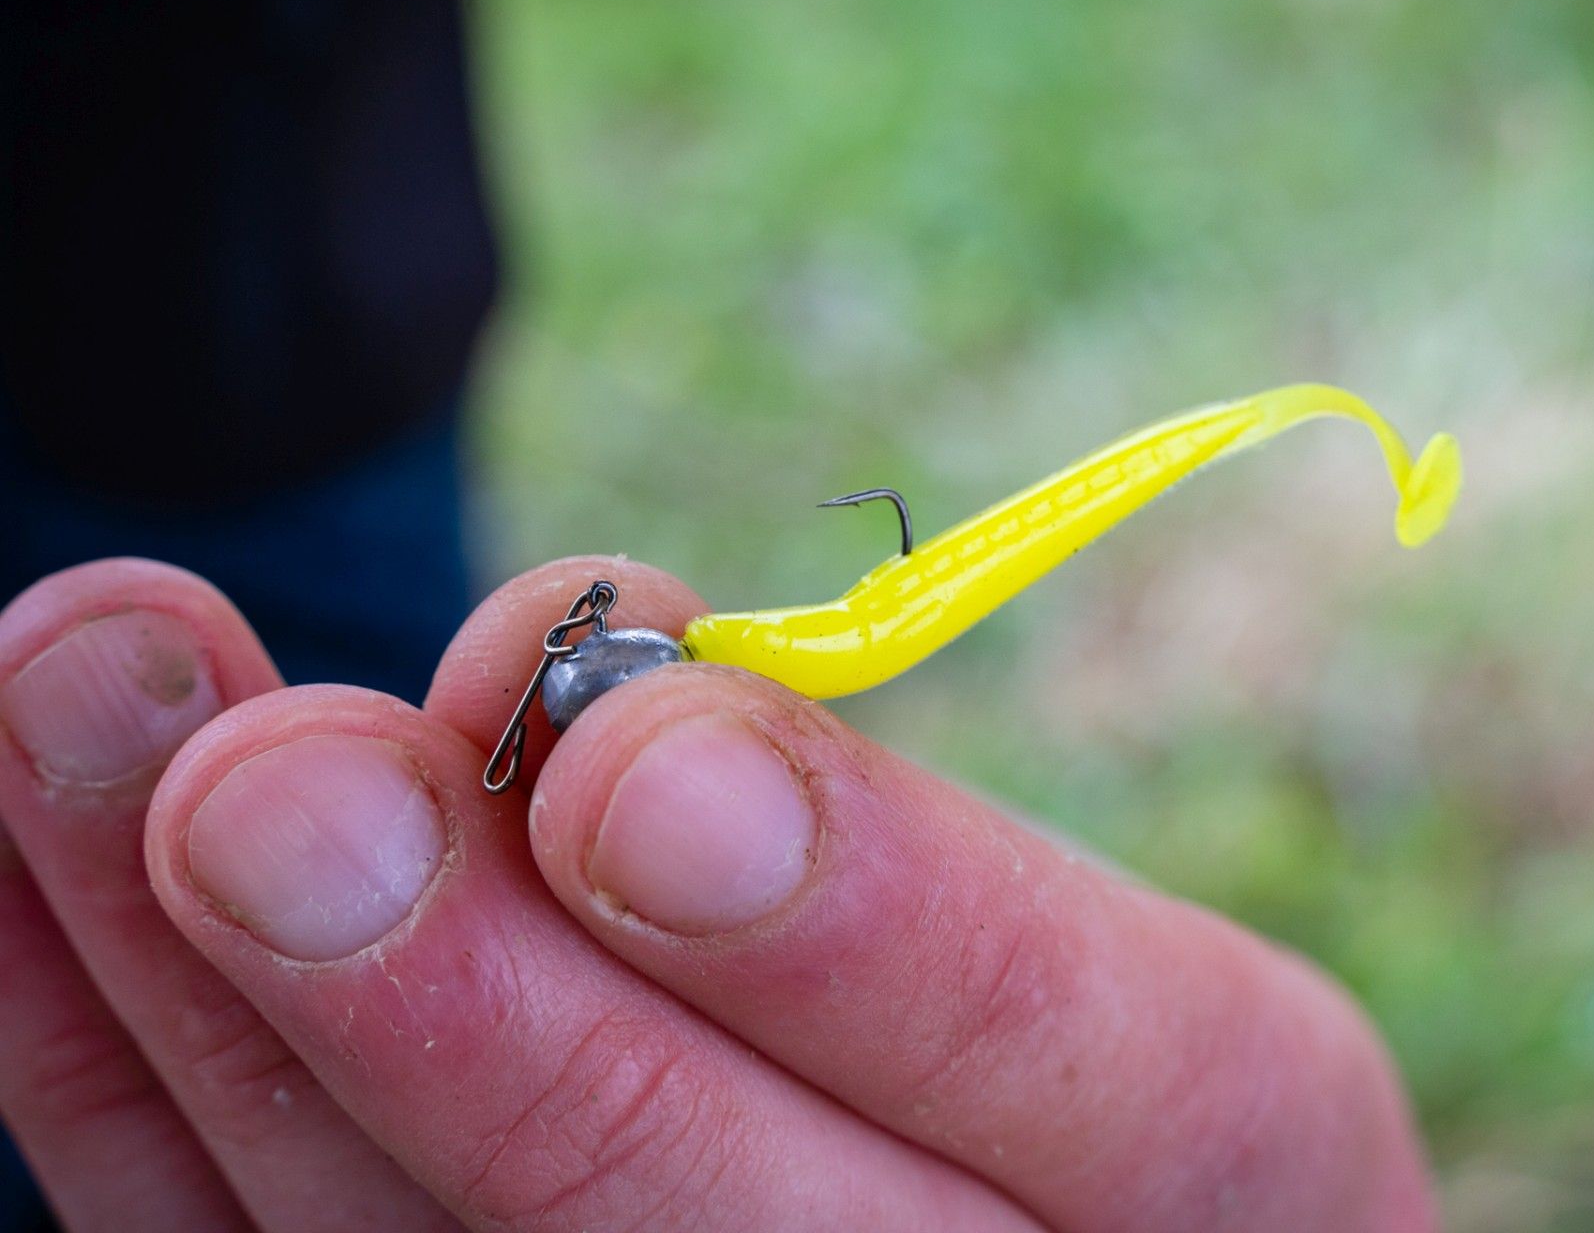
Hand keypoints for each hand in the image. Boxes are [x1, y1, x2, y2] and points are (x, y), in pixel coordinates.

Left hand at [0, 556, 1432, 1231]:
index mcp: (1204, 1202)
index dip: (863, 928)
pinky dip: (112, 1084)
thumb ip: (888, 857)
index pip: (1091, 1078)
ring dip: (202, 999)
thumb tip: (611, 711)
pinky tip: (23, 881)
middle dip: (465, 1008)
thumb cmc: (1064, 1083)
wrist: (972, 1230)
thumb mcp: (1086, 954)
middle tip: (265, 772)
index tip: (639, 746)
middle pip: (700, 1232)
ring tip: (79, 686)